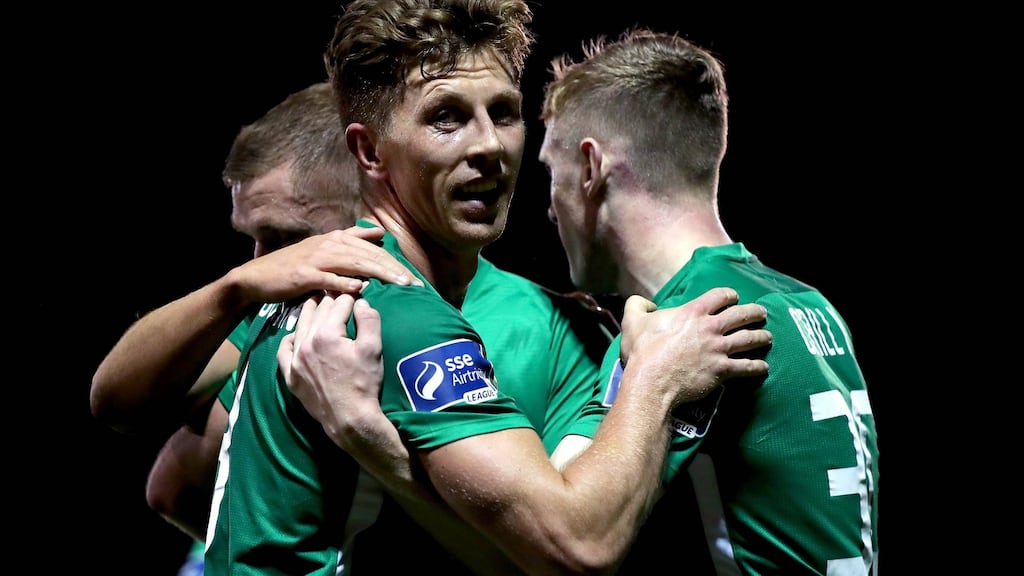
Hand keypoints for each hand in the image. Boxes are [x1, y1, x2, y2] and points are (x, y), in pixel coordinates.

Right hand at [228, 226, 421, 306]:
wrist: (255, 278)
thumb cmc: (291, 268)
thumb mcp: (322, 251)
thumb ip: (348, 242)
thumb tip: (376, 234)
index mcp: (334, 239)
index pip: (371, 248)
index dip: (394, 260)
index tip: (413, 277)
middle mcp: (328, 245)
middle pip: (369, 255)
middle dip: (394, 269)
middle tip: (414, 283)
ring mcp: (316, 259)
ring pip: (355, 263)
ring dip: (380, 273)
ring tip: (399, 284)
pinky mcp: (304, 275)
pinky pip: (329, 278)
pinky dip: (345, 283)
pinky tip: (362, 289)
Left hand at [277, 293, 385, 446]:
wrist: (349, 419)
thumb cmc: (364, 383)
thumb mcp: (373, 349)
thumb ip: (369, 320)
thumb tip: (361, 302)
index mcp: (327, 334)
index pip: (339, 304)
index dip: (350, 296)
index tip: (356, 290)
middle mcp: (306, 343)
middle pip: (319, 312)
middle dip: (330, 299)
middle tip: (338, 292)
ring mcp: (294, 360)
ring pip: (300, 326)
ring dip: (310, 313)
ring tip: (316, 303)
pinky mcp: (290, 376)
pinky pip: (283, 351)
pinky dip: (290, 339)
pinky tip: (297, 335)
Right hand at [620, 287, 769, 405]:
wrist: (652, 381)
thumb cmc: (643, 351)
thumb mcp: (633, 321)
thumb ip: (637, 305)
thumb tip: (645, 303)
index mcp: (693, 311)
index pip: (720, 295)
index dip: (729, 295)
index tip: (733, 298)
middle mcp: (711, 327)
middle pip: (742, 314)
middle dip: (755, 313)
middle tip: (761, 313)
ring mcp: (719, 349)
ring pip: (750, 339)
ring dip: (762, 337)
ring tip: (768, 337)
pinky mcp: (722, 371)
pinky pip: (747, 367)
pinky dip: (758, 367)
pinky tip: (764, 367)